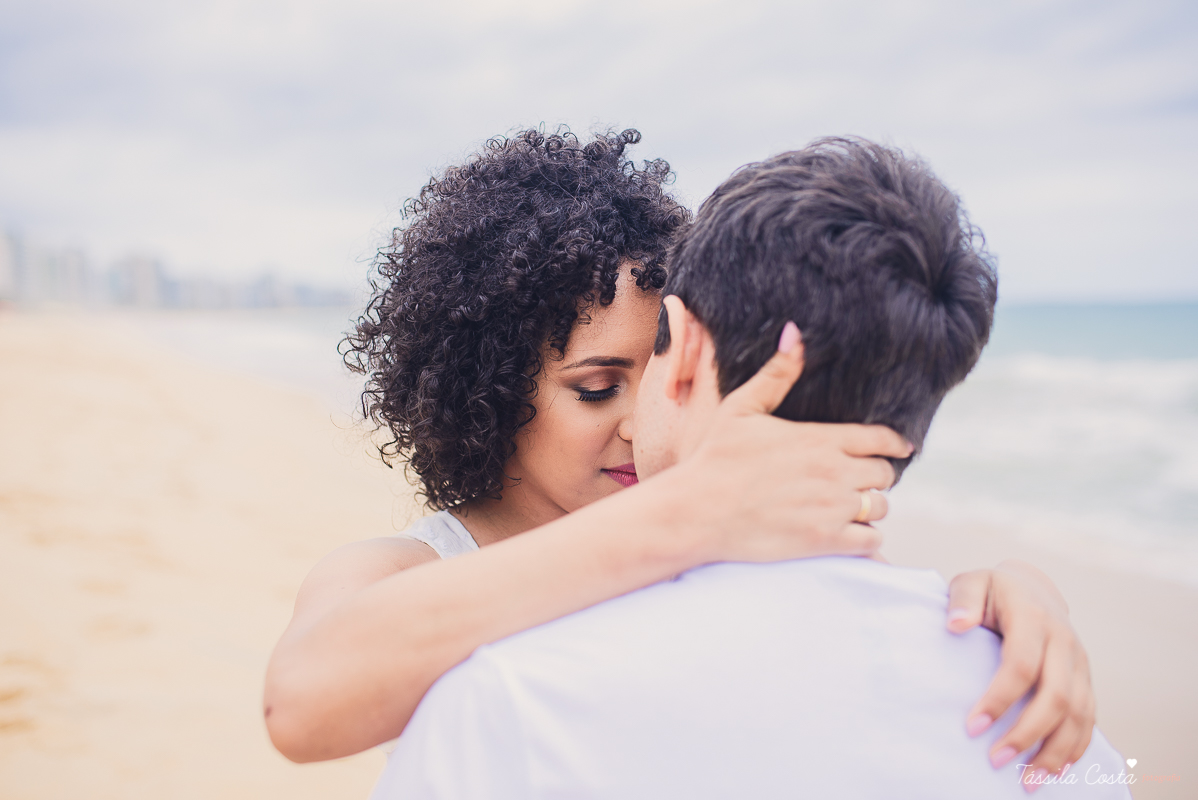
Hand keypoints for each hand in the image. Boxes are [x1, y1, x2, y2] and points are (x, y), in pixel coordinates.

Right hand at [682, 323, 912, 563]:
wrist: (697, 510)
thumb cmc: (715, 457)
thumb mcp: (742, 408)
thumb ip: (776, 374)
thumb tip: (795, 333)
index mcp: (820, 439)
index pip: (880, 439)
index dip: (893, 443)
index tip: (898, 448)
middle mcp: (834, 472)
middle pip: (885, 474)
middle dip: (875, 476)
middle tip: (858, 480)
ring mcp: (832, 508)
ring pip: (880, 507)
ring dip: (870, 508)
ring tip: (851, 508)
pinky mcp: (824, 541)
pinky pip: (870, 541)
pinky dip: (866, 539)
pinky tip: (850, 535)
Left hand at [947, 561, 1093, 779]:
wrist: (1033, 587)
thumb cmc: (993, 590)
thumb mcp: (973, 583)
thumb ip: (962, 599)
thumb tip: (956, 624)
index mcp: (1033, 618)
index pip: (1021, 666)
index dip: (998, 699)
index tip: (972, 727)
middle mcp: (1064, 641)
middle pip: (1056, 697)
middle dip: (1027, 734)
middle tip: (996, 761)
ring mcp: (1080, 662)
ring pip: (1079, 714)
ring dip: (1055, 751)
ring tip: (1028, 781)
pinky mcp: (1086, 678)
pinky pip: (1089, 718)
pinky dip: (1076, 747)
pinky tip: (1056, 770)